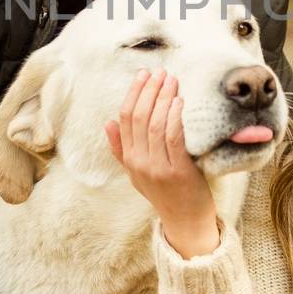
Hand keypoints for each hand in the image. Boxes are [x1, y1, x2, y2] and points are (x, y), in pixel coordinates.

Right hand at [105, 68, 219, 255]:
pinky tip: (179, 101)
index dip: (133, 93)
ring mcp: (157, 167)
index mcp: (129, 159)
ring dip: (163, 98)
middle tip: (160, 72)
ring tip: (172, 81)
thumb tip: (107, 122)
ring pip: (155, 124)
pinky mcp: (177, 171)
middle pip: (138, 118)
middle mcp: (139, 162)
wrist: (185, 221)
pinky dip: (174, 117)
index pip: (125, 119)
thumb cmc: (164, 193)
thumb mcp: (136, 172)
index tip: (144, 74)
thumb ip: (121, 149)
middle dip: (149, 91)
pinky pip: (172, 138)